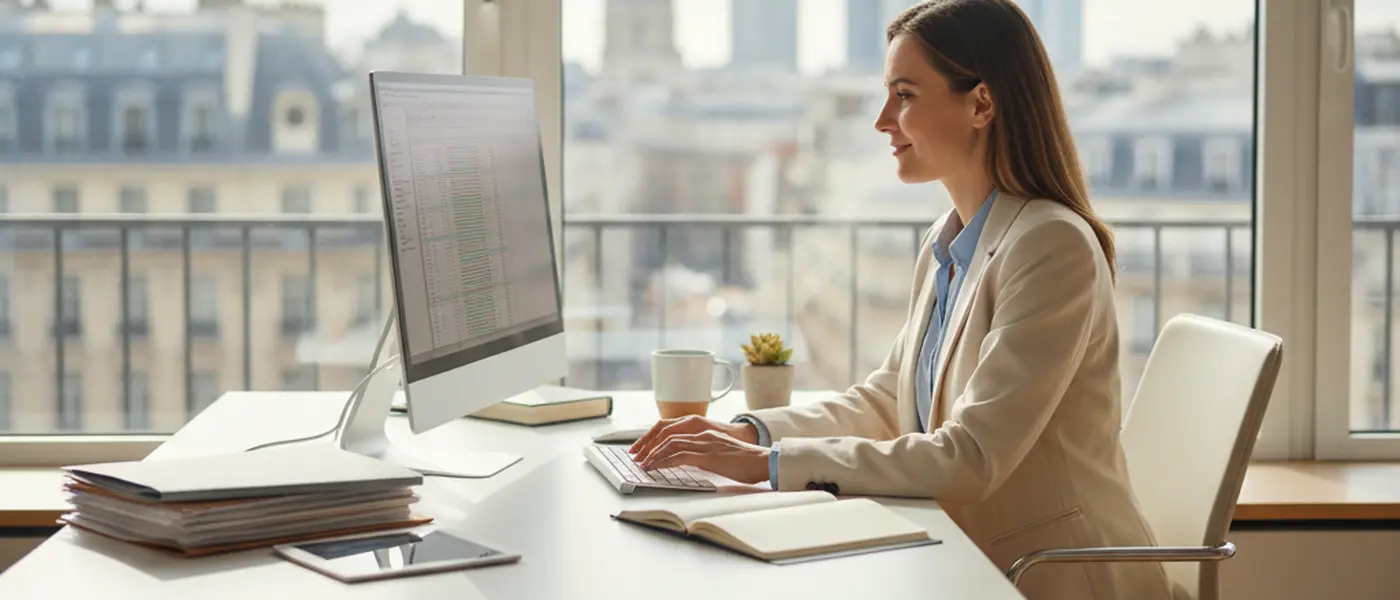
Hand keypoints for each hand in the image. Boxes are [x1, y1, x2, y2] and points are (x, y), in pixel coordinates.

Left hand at [629, 416, 769, 484]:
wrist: (763, 461)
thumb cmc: (745, 461)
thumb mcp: (719, 454)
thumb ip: (702, 454)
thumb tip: (687, 461)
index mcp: (703, 431)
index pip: (671, 428)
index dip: (653, 436)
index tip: (642, 448)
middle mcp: (701, 433)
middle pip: (665, 433)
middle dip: (647, 444)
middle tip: (635, 455)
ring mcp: (704, 443)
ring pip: (669, 443)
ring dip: (652, 454)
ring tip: (641, 463)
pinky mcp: (707, 455)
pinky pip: (678, 456)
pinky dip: (663, 462)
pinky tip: (654, 468)